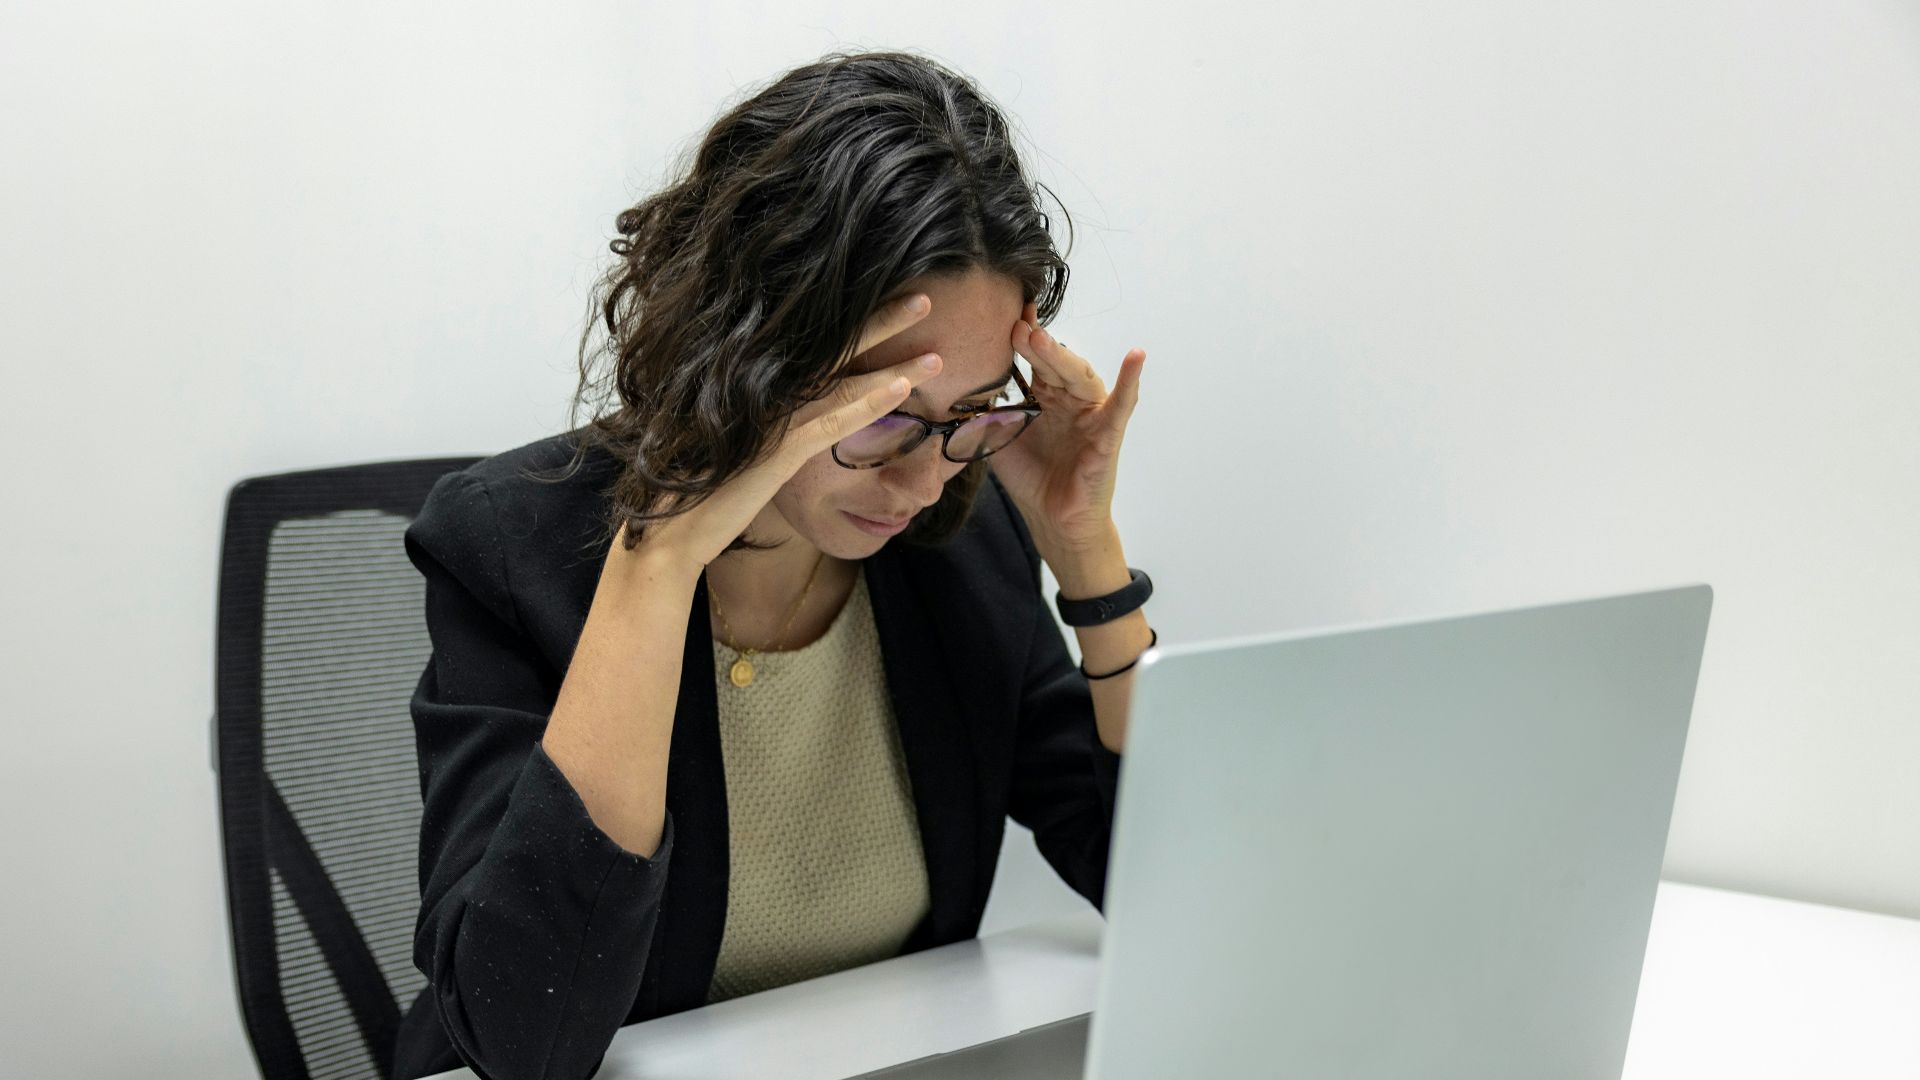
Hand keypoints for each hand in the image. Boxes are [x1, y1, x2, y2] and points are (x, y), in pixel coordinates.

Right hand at [615, 292, 944, 576]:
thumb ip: (769, 425)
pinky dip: (869, 403)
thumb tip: (794, 414)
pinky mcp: (775, 452)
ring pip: (843, 381)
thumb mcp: (741, 447)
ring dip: (893, 365)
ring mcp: (770, 419)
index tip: (893, 301)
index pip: (819, 347)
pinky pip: (832, 422)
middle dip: (882, 321)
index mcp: (760, 389)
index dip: (857, 323)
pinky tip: (904, 390)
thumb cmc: (703, 490)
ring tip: (937, 353)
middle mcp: (765, 393)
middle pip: (834, 348)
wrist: (669, 531)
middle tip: (925, 297)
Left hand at [987, 300, 1144, 552]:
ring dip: (1061, 356)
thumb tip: (954, 386)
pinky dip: (1131, 380)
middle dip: (1034, 343)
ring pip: (1079, 376)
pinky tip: (1136, 356)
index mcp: (1045, 396)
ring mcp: (1091, 413)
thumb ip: (982, 413)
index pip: (1033, 358)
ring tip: (1040, 337)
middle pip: (1053, 363)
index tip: (1004, 314)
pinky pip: (1122, 404)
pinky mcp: (1108, 434)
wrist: (1052, 520)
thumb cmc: (1031, 478)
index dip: (1021, 337)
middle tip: (1015, 325)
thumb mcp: (997, 440)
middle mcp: (1069, 398)